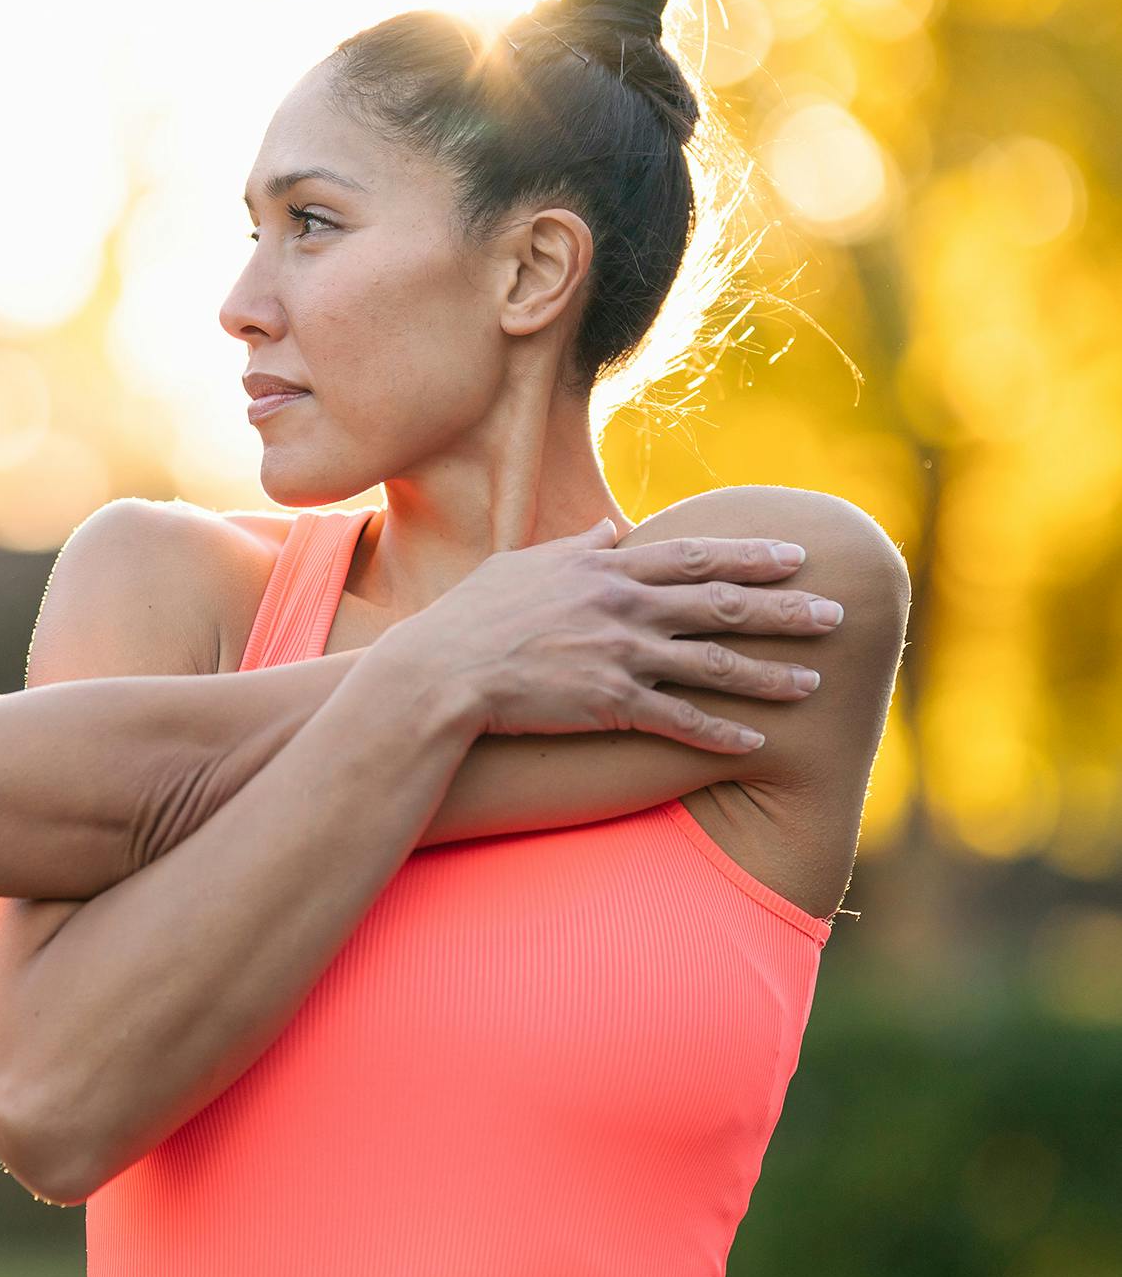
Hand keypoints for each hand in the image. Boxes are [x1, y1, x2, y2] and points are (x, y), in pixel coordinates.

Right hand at [373, 518, 841, 750]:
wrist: (441, 671)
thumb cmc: (472, 616)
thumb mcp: (523, 565)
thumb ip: (575, 549)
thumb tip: (610, 532)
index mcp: (607, 570)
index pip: (696, 556)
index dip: (751, 555)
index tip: (796, 553)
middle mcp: (624, 607)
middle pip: (723, 605)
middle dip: (785, 609)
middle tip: (837, 612)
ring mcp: (621, 656)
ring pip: (714, 664)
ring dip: (770, 674)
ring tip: (816, 683)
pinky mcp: (610, 704)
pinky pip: (680, 721)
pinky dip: (721, 733)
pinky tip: (758, 743)